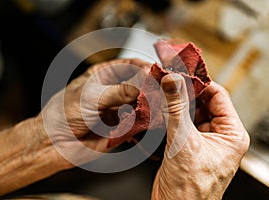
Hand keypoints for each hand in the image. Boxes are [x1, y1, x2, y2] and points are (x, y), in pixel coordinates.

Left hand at [39, 59, 149, 166]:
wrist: (54, 143)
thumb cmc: (63, 113)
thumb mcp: (91, 96)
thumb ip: (119, 92)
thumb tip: (143, 87)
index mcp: (103, 75)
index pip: (129, 65)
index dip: (143, 67)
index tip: (155, 72)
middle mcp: (113, 91)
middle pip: (139, 85)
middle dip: (150, 88)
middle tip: (160, 92)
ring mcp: (118, 109)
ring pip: (141, 105)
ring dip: (151, 107)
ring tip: (158, 109)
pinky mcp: (121, 127)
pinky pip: (138, 124)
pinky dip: (146, 124)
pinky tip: (151, 123)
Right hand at [152, 74, 249, 198]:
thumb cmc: (190, 188)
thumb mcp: (184, 141)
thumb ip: (177, 108)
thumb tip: (173, 81)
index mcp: (231, 134)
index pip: (218, 96)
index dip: (200, 82)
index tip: (182, 72)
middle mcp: (219, 136)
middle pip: (203, 103)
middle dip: (185, 92)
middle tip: (168, 80)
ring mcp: (203, 140)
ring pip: (191, 112)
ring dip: (176, 103)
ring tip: (161, 91)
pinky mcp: (188, 145)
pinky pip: (181, 123)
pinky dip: (170, 115)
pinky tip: (159, 108)